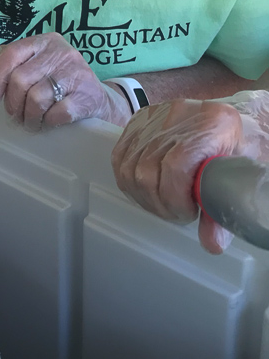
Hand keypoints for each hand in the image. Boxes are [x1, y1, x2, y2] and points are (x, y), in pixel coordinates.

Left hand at [0, 33, 130, 131]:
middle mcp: (61, 53)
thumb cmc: (59, 83)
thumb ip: (12, 63)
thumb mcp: (38, 65)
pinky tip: (49, 122)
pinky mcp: (87, 95)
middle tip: (16, 115)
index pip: (11, 54)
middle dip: (13, 104)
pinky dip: (47, 122)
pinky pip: (56, 113)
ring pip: (36, 98)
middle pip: (20, 79)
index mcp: (44, 42)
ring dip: (29, 117)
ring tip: (32, 121)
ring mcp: (76, 73)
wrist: (98, 100)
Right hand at [111, 95, 268, 254]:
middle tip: (177, 213)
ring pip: (130, 167)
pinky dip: (129, 181)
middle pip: (148, 170)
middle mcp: (181, 113)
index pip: (176, 165)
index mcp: (215, 123)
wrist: (227, 123)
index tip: (188, 212)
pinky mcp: (139, 120)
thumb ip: (224, 208)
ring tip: (163, 204)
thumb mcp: (238, 177)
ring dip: (143, 196)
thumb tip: (212, 244)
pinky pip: (120, 157)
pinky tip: (147, 191)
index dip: (175, 198)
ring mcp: (156, 115)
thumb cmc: (236, 150)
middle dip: (160, 203)